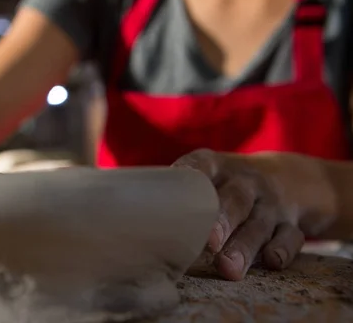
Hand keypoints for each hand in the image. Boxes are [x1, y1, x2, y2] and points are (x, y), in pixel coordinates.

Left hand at [173, 149, 304, 280]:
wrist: (293, 178)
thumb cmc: (229, 185)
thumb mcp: (210, 175)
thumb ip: (181, 194)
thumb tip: (138, 220)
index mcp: (218, 166)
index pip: (202, 164)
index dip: (191, 174)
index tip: (178, 187)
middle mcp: (246, 181)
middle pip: (235, 198)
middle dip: (221, 220)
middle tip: (208, 243)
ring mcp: (271, 203)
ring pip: (258, 223)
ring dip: (244, 246)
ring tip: (228, 268)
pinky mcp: (291, 224)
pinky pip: (291, 237)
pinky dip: (283, 249)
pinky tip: (272, 262)